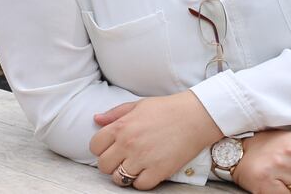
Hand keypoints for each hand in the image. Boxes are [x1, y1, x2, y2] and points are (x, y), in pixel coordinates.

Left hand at [89, 91, 220, 188]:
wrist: (195, 117)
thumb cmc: (167, 109)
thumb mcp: (138, 105)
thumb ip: (115, 113)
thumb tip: (96, 119)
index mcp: (121, 126)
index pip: (95, 146)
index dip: (100, 149)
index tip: (110, 148)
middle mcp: (128, 143)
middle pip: (103, 165)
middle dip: (110, 164)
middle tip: (121, 160)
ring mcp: (143, 158)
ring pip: (119, 178)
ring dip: (124, 175)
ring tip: (134, 167)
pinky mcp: (158, 171)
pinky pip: (140, 185)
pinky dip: (141, 181)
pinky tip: (147, 171)